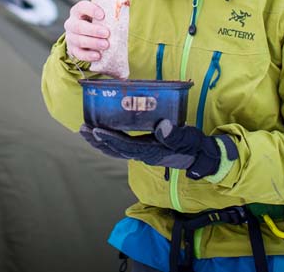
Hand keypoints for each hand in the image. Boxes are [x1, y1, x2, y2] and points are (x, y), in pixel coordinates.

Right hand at [63, 0, 108, 62]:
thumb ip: (109, 10)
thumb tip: (126, 1)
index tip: (103, 15)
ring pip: (79, 40)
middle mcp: (71, 23)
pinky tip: (98, 56)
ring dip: (93, 43)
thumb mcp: (101, 14)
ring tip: (106, 45)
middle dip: (93, 30)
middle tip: (106, 33)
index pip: (82, 7)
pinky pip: (79, 54)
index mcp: (78, 11)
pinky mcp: (73, 50)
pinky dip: (88, 56)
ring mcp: (71, 37)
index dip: (91, 10)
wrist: (88, 36)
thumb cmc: (98, 22)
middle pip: (78, 26)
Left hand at [79, 119, 237, 179]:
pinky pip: (122, 146)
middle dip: (97, 140)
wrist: (201, 157)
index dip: (110, 139)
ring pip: (116, 149)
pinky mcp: (144, 149)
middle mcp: (144, 154)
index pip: (126, 146)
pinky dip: (109, 140)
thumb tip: (163, 127)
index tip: (96, 130)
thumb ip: (176, 135)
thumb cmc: (194, 146)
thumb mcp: (188, 138)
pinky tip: (101, 133)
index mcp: (152, 151)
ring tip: (85, 131)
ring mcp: (143, 152)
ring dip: (99, 141)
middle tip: (82, 129)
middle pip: (115, 150)